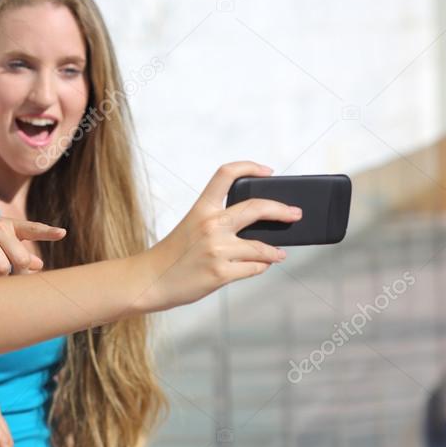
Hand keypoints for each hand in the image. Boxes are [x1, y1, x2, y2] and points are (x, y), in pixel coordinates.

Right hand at [0, 208, 65, 276]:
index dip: (47, 231)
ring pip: (2, 266)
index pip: (31, 227)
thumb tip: (41, 265)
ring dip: (1, 280)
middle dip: (20, 275)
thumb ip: (18, 249)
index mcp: (7, 225)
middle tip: (13, 282)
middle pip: (20, 258)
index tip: (62, 233)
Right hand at [139, 161, 301, 311]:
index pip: (226, 174)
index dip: (250, 167)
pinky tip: (260, 266)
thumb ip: (219, 222)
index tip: (267, 172)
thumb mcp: (191, 227)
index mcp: (201, 208)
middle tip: (295, 214)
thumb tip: (258, 226)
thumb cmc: (173, 254)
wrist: (150, 280)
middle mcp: (210, 225)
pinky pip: (255, 268)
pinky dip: (261, 267)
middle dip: (282, 210)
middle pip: (257, 207)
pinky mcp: (221, 273)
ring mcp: (216, 250)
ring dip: (275, 251)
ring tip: (279, 253)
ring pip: (262, 247)